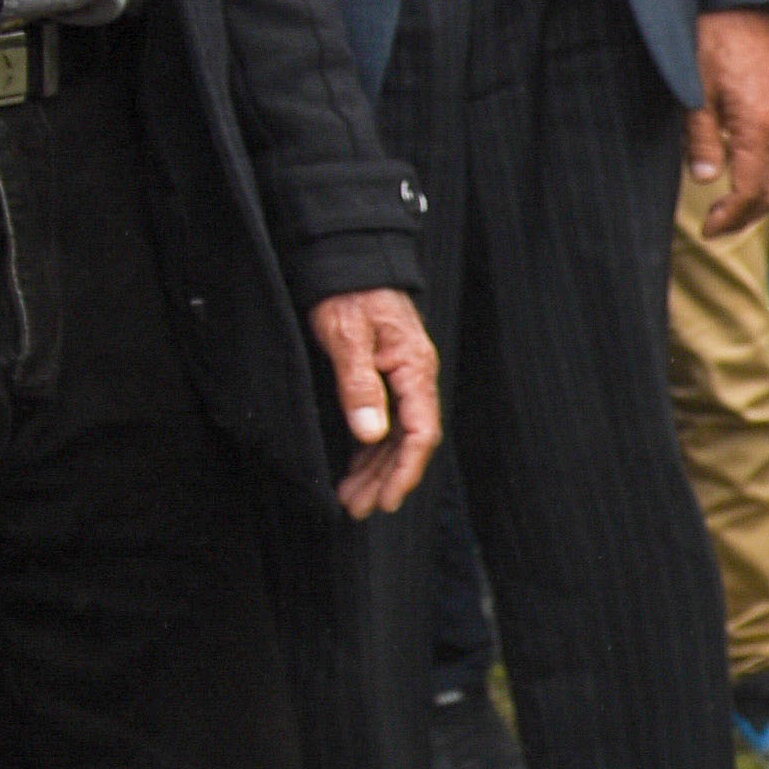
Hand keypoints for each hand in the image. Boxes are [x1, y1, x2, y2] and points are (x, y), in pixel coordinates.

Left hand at [306, 288, 441, 515]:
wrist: (349, 261)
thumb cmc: (349, 293)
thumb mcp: (347, 336)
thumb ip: (359, 385)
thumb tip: (371, 434)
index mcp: (414, 369)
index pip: (421, 432)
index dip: (406, 471)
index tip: (387, 499)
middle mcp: (415, 378)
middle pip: (409, 442)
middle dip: (385, 479)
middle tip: (359, 508)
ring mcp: (403, 378)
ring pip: (396, 436)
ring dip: (376, 469)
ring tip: (353, 497)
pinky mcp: (387, 376)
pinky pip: (387, 422)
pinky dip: (371, 449)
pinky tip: (357, 467)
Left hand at [685, 8, 768, 236]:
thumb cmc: (709, 38)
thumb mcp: (694, 90)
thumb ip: (702, 138)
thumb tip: (706, 182)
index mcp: (760, 125)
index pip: (752, 190)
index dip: (731, 217)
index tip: (709, 230)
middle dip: (748, 216)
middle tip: (718, 229)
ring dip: (762, 199)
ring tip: (733, 210)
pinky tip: (749, 175)